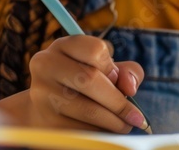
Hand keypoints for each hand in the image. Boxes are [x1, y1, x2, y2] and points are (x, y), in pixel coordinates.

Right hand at [22, 35, 147, 132]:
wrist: (48, 107)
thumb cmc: (84, 84)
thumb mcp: (105, 70)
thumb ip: (126, 72)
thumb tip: (130, 87)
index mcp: (64, 46)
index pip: (95, 50)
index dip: (113, 68)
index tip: (120, 82)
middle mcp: (46, 64)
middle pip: (90, 80)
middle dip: (119, 102)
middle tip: (136, 117)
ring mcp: (42, 93)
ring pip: (86, 108)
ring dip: (113, 122)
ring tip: (125, 126)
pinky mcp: (44, 120)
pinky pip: (79, 129)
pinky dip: (99, 133)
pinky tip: (106, 132)